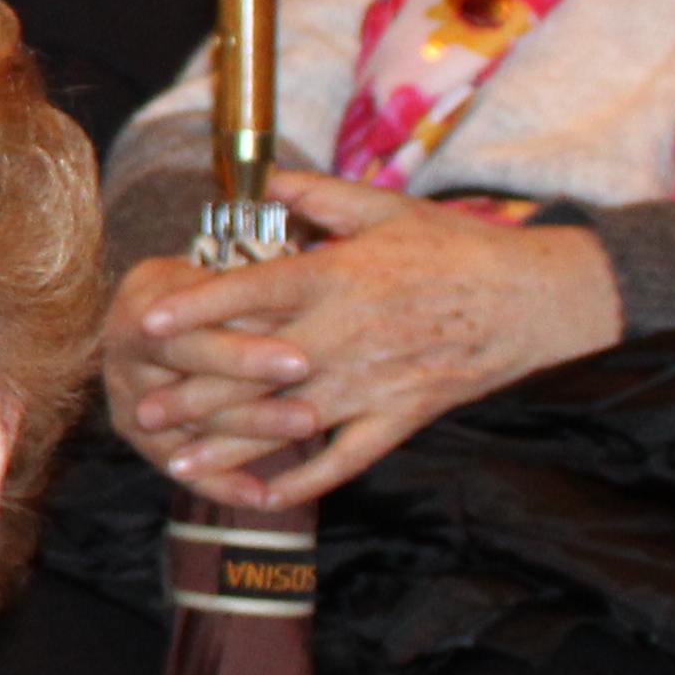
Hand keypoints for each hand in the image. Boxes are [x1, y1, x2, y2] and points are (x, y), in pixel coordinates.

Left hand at [101, 168, 624, 506]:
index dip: (197, 307)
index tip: (148, 322)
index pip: (251, 293)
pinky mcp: (400, 417)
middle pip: (254, 369)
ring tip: (178, 467)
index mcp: (336, 278)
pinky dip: (307, 479)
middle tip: (140, 412)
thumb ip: (315, 194)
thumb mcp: (384, 208)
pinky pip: (347, 457)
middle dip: (193, 395)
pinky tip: (266, 498)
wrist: (534, 299)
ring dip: (231, 449)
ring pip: (287, 422)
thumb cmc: (455, 247)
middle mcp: (344, 334)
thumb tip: (259, 176)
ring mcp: (371, 383)